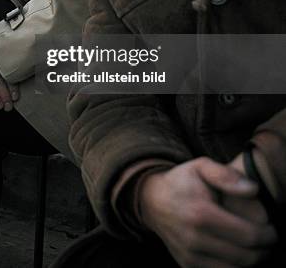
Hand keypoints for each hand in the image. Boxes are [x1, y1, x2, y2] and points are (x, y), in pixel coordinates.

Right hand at [138, 157, 276, 266]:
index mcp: (200, 214)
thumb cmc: (181, 182)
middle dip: (263, 250)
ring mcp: (189, 255)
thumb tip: (253, 190)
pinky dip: (233, 266)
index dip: (267, 235)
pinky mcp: (187, 265)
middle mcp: (194, 239)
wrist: (152, 200)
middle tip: (266, 239)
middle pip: (246, 257)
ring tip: (252, 246)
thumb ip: (227, 175)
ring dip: (250, 260)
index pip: (248, 235)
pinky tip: (235, 252)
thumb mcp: (200, 167)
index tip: (271, 230)